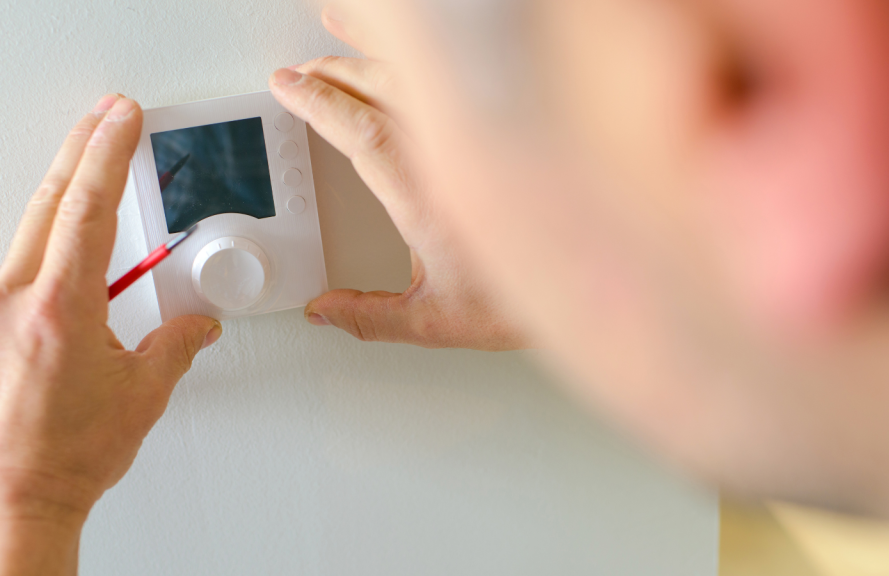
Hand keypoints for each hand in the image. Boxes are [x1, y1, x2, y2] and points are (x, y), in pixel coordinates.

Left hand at [0, 95, 221, 575]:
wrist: (8, 500)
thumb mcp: (142, 395)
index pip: (87, 208)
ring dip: (60, 254)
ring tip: (88, 298)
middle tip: (103, 119)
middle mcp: (7, 303)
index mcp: (60, 309)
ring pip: (24, 258)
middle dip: (81, 156)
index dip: (107, 154)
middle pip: (48, 206)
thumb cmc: (67, 457)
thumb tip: (197, 326)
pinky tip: (48, 334)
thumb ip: (175, 344)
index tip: (119, 118)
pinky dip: (29, 297)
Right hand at [269, 11, 527, 350]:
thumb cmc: (530, 300)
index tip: (288, 89)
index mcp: (432, 198)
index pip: (363, 133)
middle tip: (299, 75)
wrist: (600, 285)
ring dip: (368, 56)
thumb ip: (374, 318)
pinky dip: (420, 53)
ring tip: (333, 47)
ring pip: (417, 74)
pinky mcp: (506, 127)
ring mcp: (485, 134)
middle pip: (382, 92)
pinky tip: (397, 49)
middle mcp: (457, 156)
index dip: (319, 106)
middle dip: (332, 77)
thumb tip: (326, 312)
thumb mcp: (440, 322)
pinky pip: (455, 74)